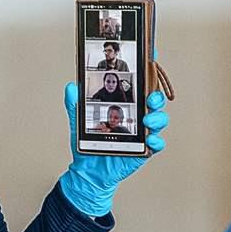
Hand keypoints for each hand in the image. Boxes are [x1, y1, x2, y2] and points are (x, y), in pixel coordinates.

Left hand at [57, 80, 169, 218]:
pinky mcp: (143, 151)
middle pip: (154, 103)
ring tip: (148, 120)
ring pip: (159, 122)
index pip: (140, 89)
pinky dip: (156, 141)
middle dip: (156, 98)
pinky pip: (156, 145)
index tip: (151, 62)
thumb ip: (75, 104)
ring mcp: (142, 134)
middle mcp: (137, 118)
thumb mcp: (79, 121)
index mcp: (126, 107)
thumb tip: (71, 87)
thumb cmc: (89, 143)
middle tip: (150, 99)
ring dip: (158, 119)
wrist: (88, 169)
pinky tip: (150, 139)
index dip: (148, 76)